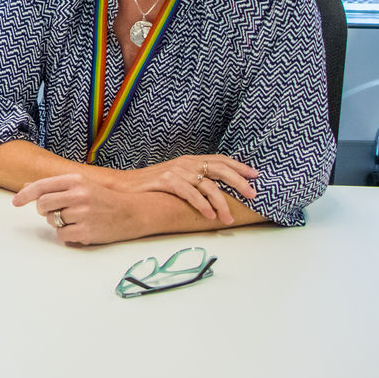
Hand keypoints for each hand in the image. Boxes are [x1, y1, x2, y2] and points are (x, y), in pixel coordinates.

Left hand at [12, 174, 143, 245]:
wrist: (131, 213)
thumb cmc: (102, 198)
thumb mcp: (81, 185)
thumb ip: (55, 186)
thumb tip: (27, 186)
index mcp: (75, 180)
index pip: (42, 187)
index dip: (25, 195)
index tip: (15, 202)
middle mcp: (78, 195)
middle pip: (43, 205)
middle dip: (45, 211)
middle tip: (58, 211)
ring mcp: (82, 214)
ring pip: (51, 221)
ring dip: (58, 222)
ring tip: (77, 218)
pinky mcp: (86, 231)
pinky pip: (61, 235)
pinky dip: (67, 234)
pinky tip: (81, 229)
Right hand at [109, 154, 256, 223]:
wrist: (122, 186)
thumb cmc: (150, 186)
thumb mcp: (175, 179)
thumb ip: (194, 181)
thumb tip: (216, 192)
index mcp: (189, 161)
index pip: (220, 159)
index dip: (239, 166)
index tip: (256, 175)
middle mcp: (185, 163)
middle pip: (219, 169)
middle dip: (239, 182)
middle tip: (253, 195)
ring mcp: (175, 171)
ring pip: (207, 185)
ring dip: (221, 203)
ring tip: (228, 218)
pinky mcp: (165, 181)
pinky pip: (190, 193)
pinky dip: (202, 204)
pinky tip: (209, 215)